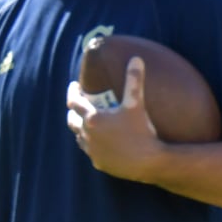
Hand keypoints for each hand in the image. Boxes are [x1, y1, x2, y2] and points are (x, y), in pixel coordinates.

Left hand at [66, 55, 163, 181]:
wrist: (150, 162)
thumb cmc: (142, 131)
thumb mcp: (136, 104)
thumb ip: (134, 80)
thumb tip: (136, 58)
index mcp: (93, 119)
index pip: (74, 102)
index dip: (73, 92)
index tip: (75, 86)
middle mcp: (87, 135)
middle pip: (72, 120)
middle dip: (73, 111)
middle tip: (77, 105)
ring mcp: (92, 151)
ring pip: (79, 137)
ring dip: (80, 128)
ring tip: (86, 122)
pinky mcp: (99, 163)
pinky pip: (90, 151)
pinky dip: (91, 144)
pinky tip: (97, 142)